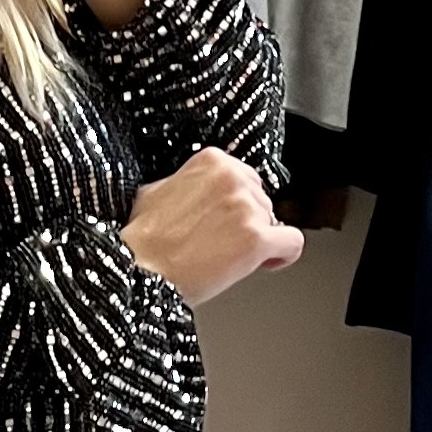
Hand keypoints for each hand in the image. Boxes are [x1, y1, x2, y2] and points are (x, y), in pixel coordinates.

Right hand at [121, 151, 304, 308]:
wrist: (139, 270)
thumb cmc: (142, 240)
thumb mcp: (155, 192)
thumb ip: (187, 184)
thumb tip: (193, 191)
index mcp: (212, 161)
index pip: (246, 179)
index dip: (237, 204)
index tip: (225, 221)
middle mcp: (233, 179)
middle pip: (263, 200)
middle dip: (247, 223)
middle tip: (222, 243)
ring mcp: (247, 208)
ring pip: (275, 222)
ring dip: (257, 241)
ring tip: (226, 258)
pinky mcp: (256, 239)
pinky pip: (292, 244)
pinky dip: (283, 255)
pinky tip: (265, 262)